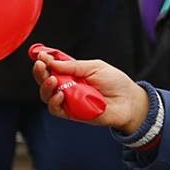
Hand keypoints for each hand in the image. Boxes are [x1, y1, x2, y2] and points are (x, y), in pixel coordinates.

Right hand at [32, 55, 148, 132]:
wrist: (129, 101)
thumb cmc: (115, 82)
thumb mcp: (95, 67)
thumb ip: (74, 65)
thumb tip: (52, 61)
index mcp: (73, 73)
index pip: (52, 67)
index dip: (44, 61)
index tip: (40, 56)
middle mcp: (68, 86)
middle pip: (45, 81)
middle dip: (40, 73)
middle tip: (41, 66)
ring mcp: (69, 100)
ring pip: (47, 96)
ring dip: (45, 87)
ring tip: (52, 80)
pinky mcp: (72, 114)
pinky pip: (56, 110)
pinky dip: (54, 102)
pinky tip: (60, 95)